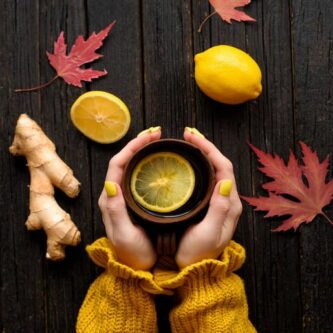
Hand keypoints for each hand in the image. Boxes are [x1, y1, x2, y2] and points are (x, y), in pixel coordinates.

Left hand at [98, 127, 160, 269]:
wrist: (135, 269)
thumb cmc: (131, 255)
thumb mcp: (124, 235)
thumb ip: (115, 210)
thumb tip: (110, 182)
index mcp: (110, 199)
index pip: (118, 165)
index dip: (132, 147)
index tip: (149, 137)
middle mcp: (114, 195)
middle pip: (123, 161)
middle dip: (138, 144)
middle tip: (156, 134)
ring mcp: (123, 198)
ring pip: (130, 167)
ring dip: (142, 151)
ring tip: (157, 142)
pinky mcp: (133, 202)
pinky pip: (137, 177)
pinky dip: (146, 164)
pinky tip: (157, 162)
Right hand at [175, 128, 242, 267]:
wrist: (195, 270)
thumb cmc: (198, 254)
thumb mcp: (208, 233)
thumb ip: (219, 208)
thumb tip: (226, 181)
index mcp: (230, 204)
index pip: (223, 168)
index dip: (209, 149)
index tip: (192, 137)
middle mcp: (228, 200)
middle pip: (220, 165)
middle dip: (205, 146)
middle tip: (188, 134)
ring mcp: (220, 202)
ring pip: (214, 170)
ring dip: (203, 153)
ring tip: (188, 142)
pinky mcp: (211, 205)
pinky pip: (208, 178)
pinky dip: (199, 165)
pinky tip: (189, 162)